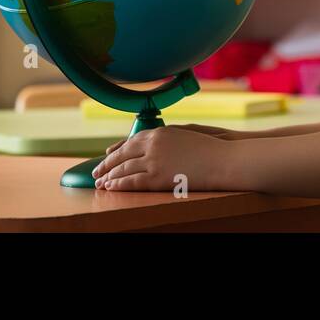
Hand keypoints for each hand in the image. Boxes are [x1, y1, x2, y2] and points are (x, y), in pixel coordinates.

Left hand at [91, 125, 235, 191]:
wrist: (223, 158)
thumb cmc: (210, 148)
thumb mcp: (185, 135)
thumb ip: (167, 138)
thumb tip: (155, 145)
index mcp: (160, 132)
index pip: (131, 140)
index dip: (117, 149)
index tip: (107, 154)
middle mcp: (153, 144)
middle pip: (123, 154)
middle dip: (107, 163)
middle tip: (96, 170)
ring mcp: (154, 160)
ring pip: (124, 169)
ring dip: (109, 175)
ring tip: (99, 182)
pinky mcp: (158, 177)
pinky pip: (132, 181)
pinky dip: (119, 184)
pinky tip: (110, 187)